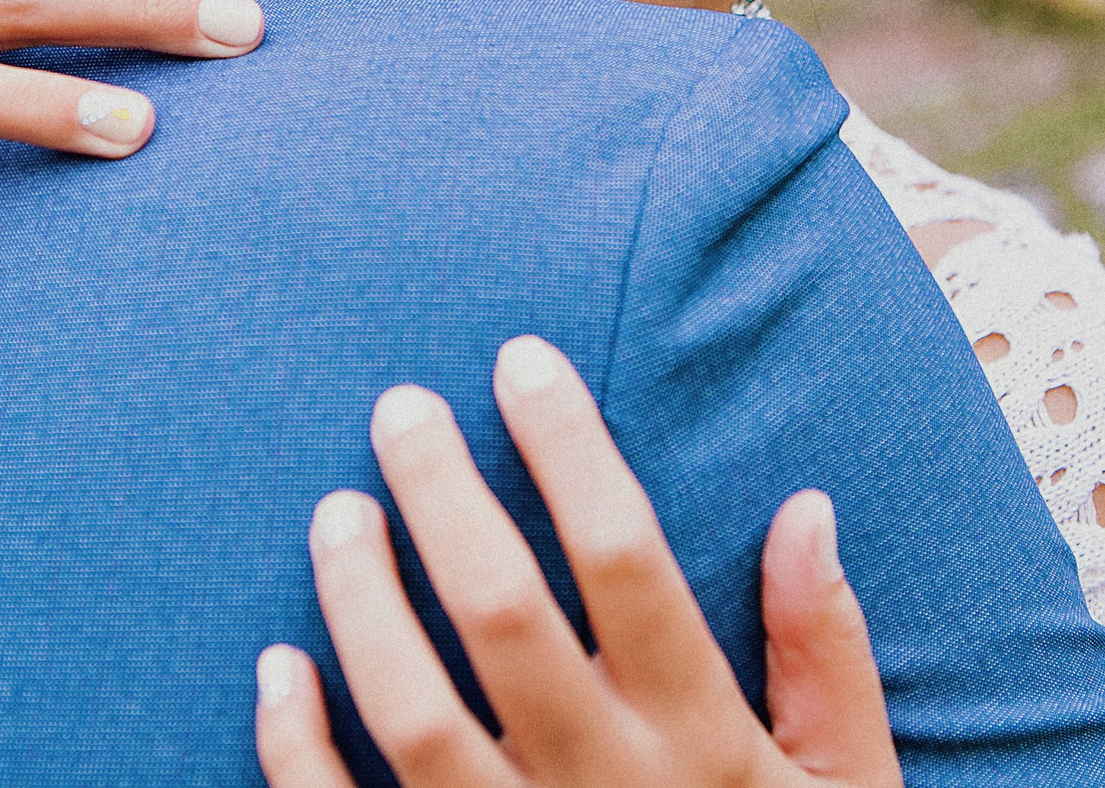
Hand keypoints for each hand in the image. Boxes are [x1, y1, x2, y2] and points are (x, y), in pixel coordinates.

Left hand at [255, 334, 900, 787]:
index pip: (627, 559)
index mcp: (701, 741)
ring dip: (361, 601)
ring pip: (412, 712)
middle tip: (398, 405)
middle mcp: (605, 784)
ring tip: (336, 509)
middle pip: (503, 614)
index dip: (570, 448)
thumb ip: (826, 657)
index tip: (521, 358)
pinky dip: (297, 748)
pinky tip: (277, 664)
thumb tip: (807, 510)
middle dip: (444, 493)